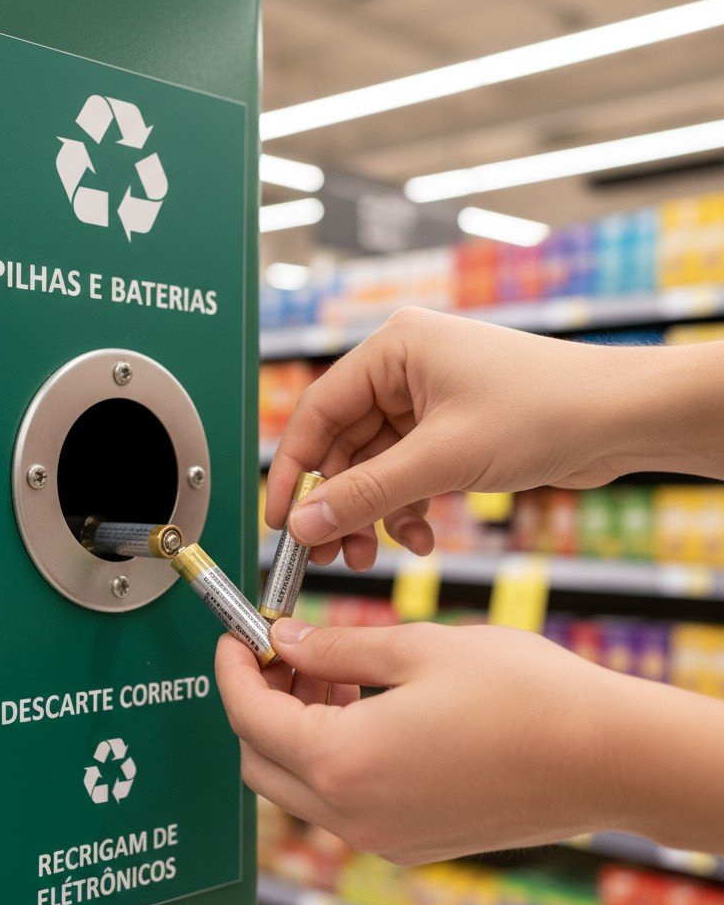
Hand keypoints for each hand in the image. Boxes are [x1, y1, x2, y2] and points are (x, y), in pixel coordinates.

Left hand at [217, 619, 638, 863]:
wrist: (607, 757)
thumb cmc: (524, 698)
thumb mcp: (416, 646)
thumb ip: (334, 645)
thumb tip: (284, 640)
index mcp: (343, 762)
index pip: (248, 716)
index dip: (232, 668)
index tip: (236, 636)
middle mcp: (354, 814)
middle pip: (259, 760)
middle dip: (257, 701)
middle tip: (283, 650)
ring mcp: (383, 836)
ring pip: (297, 784)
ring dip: (294, 727)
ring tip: (330, 668)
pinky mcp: (411, 841)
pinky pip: (341, 801)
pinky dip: (330, 754)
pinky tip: (364, 705)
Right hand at [266, 308, 721, 567]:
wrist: (624, 419)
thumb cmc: (546, 409)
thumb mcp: (441, 458)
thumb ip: (365, 494)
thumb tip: (304, 525)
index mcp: (393, 349)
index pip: (318, 412)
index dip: (293, 471)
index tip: (280, 520)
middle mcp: (405, 370)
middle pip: (343, 446)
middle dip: (339, 504)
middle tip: (328, 552)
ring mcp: (429, 401)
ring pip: (374, 467)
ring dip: (373, 514)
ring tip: (374, 555)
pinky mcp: (451, 430)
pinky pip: (406, 474)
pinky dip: (407, 509)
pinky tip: (422, 537)